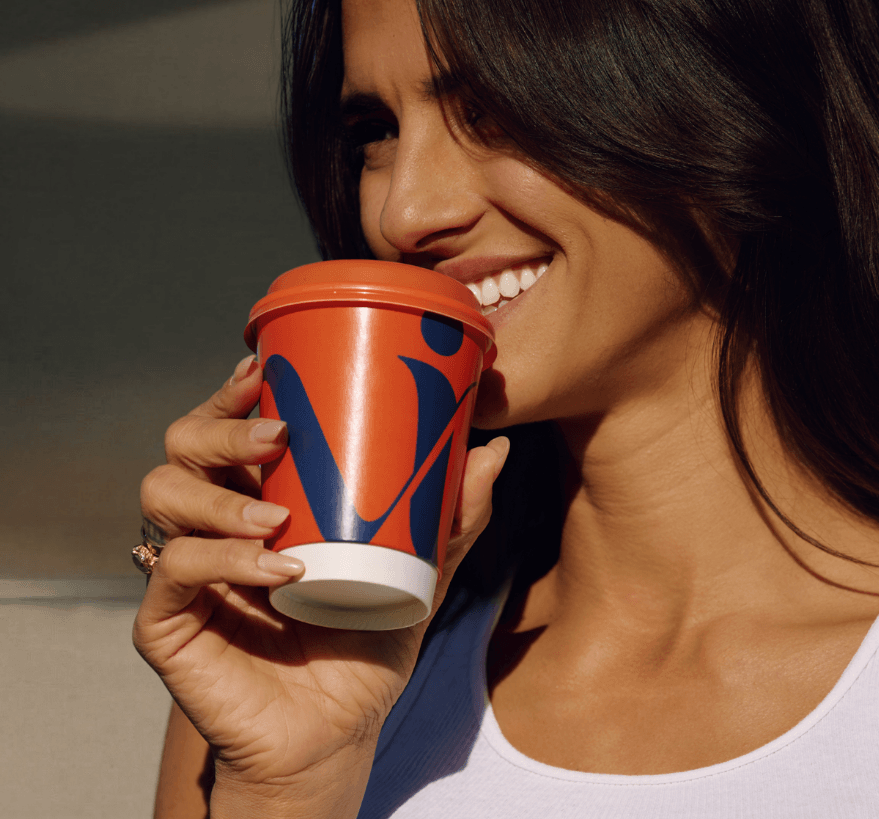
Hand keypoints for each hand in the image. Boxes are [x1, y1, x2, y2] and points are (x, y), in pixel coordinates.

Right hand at [133, 354, 508, 817]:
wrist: (337, 732)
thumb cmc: (366, 639)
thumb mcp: (419, 572)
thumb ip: (452, 518)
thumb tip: (494, 449)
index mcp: (257, 495)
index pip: (225, 425)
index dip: (232, 392)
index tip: (266, 368)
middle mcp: (213, 522)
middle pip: (183, 445)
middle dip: (222, 427)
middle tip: (278, 435)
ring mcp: (185, 571)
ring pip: (163, 494)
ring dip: (219, 495)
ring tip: (275, 516)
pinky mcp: (167, 623)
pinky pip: (173, 569)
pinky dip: (222, 560)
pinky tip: (276, 568)